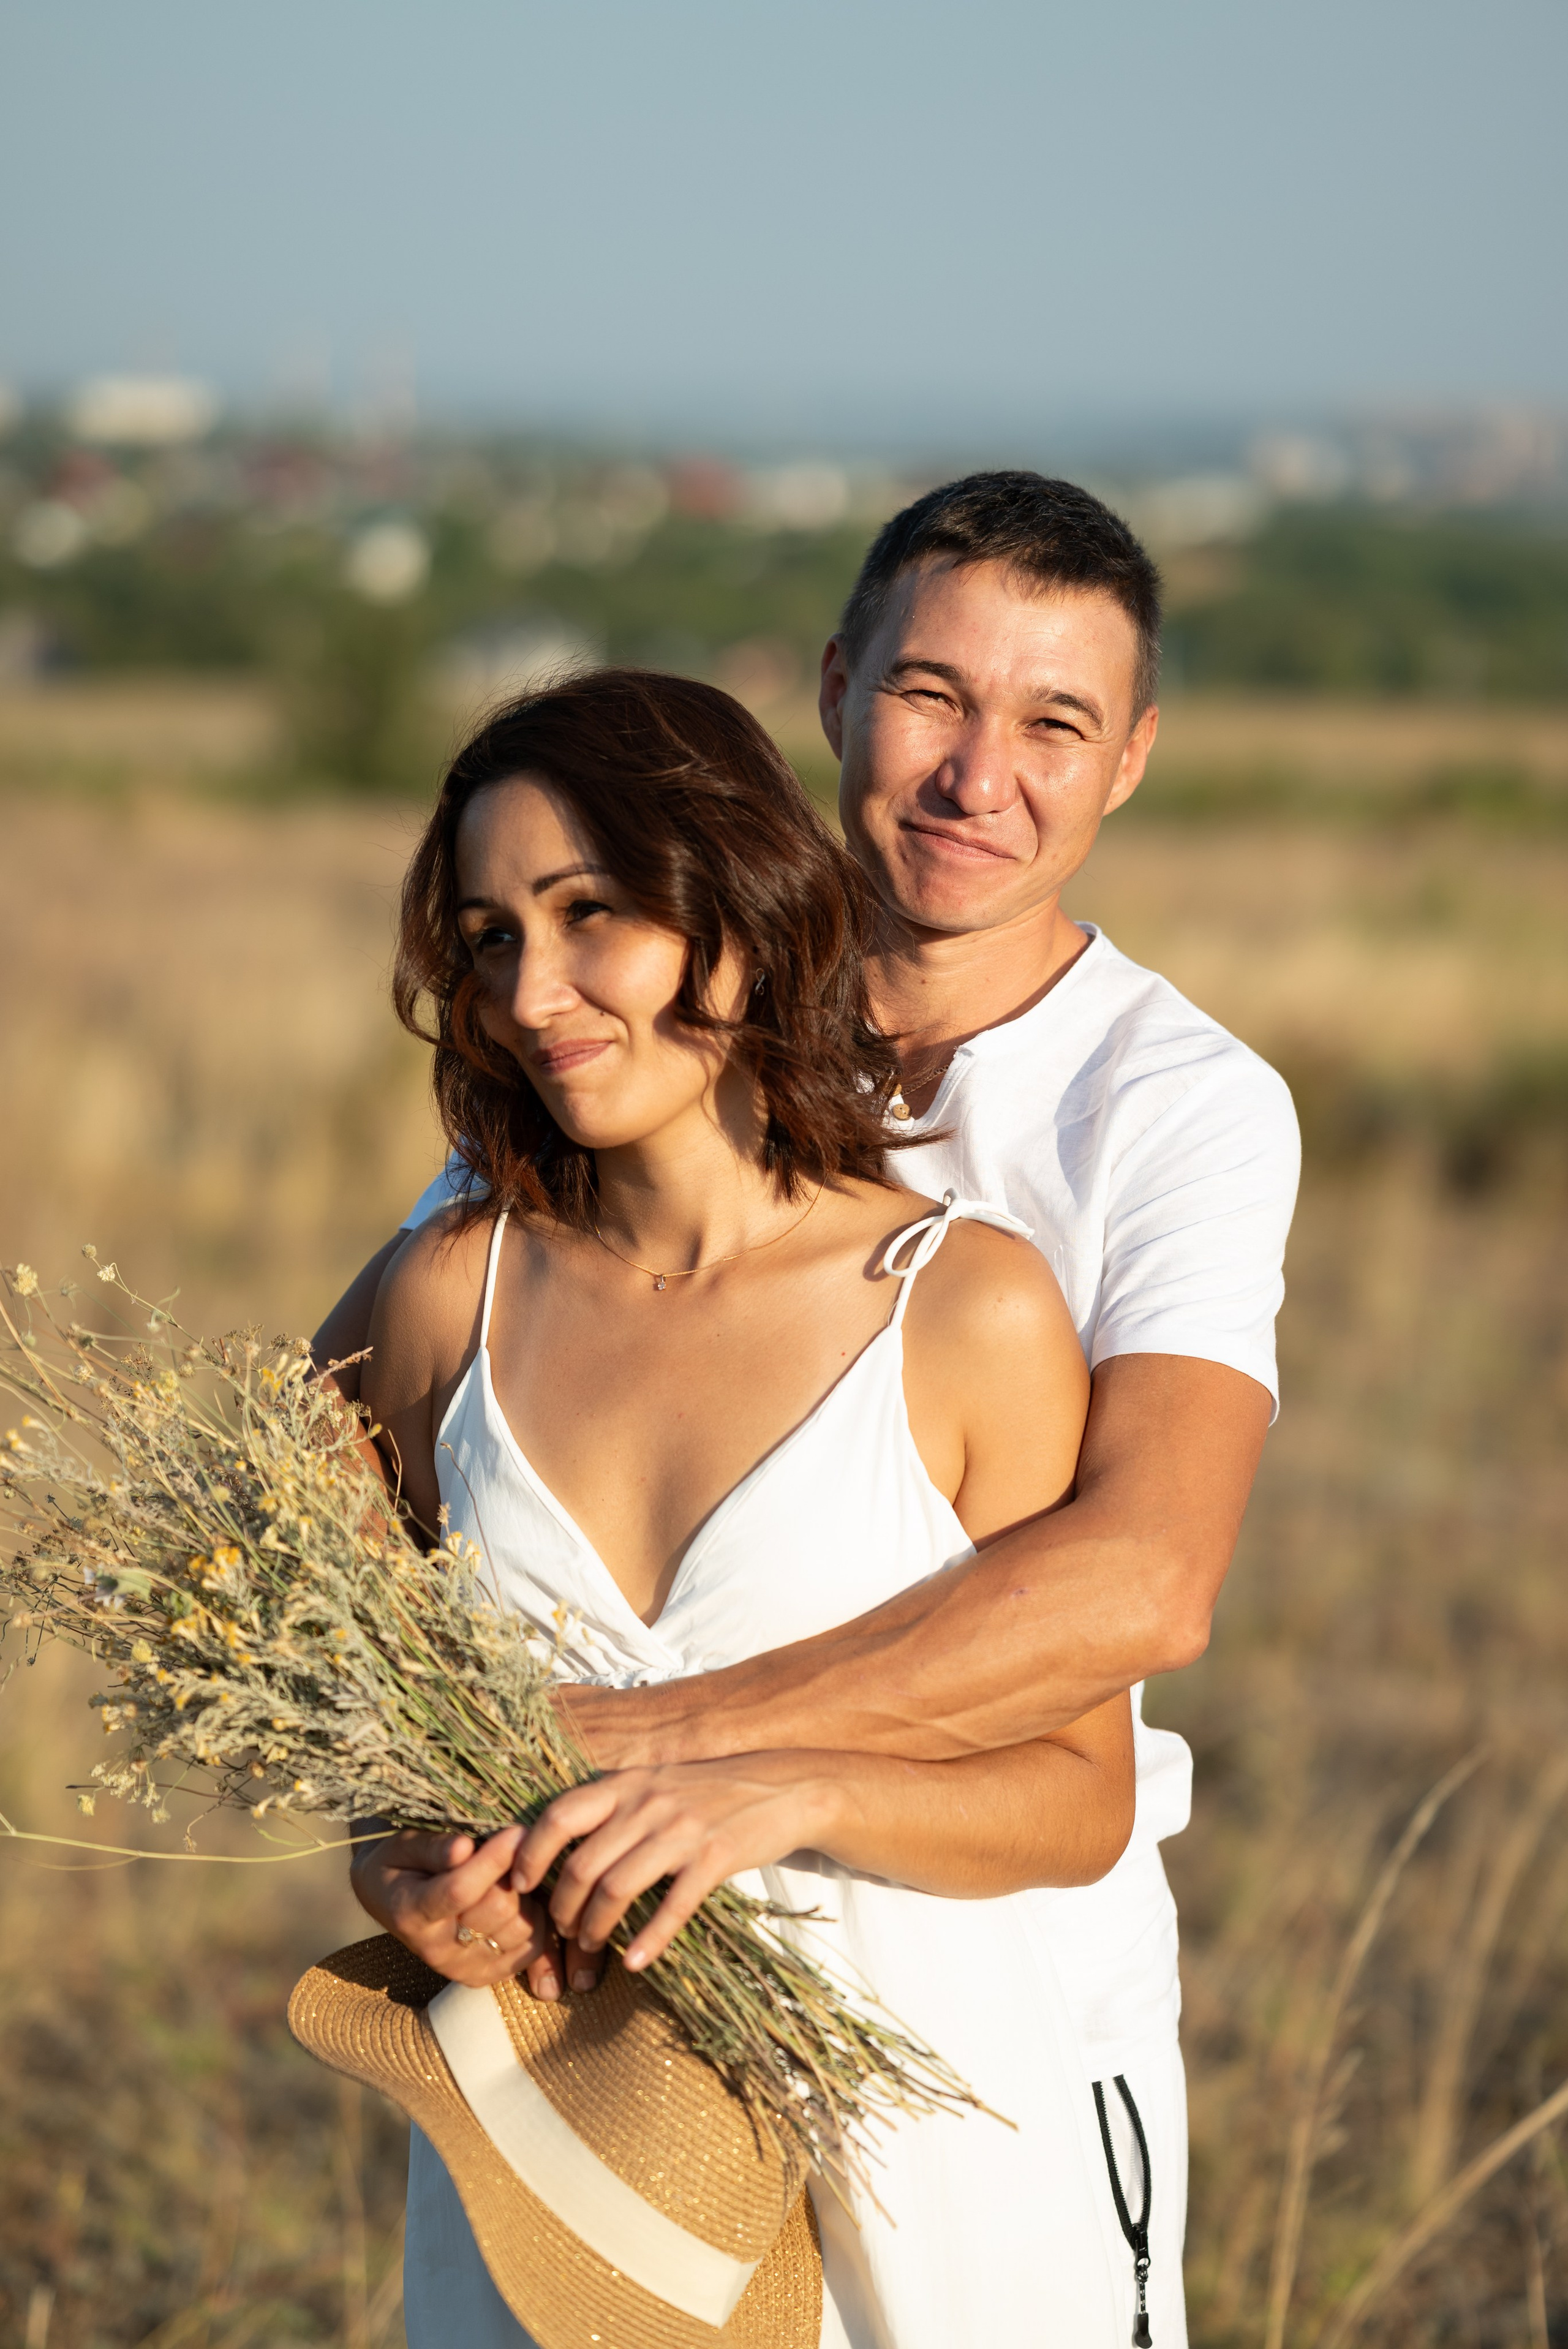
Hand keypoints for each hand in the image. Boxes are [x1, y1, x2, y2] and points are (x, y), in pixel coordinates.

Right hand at [350, 1825, 605, 1996]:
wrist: (388, 1901)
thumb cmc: (400, 1863)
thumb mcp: (404, 1845)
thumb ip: (433, 1847)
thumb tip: (464, 1847)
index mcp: (410, 1913)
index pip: (460, 1890)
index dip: (494, 1859)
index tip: (517, 1831)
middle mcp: (436, 1949)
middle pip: (498, 1909)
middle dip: (514, 1873)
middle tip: (519, 1847)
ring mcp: (461, 1968)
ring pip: (520, 1930)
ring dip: (527, 1897)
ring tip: (516, 1874)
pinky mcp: (483, 1977)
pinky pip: (530, 1951)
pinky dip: (537, 1923)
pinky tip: (524, 1901)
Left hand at [512, 1756, 834, 1972]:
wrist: (783, 1787)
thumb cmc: (711, 1791)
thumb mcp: (657, 1783)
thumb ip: (616, 1804)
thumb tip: (564, 1840)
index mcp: (627, 1783)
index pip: (559, 1815)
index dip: (531, 1854)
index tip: (520, 1884)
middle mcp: (648, 1803)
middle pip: (583, 1863)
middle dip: (563, 1906)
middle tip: (561, 1930)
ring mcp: (682, 1830)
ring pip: (617, 1888)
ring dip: (596, 1927)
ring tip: (590, 1946)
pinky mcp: (714, 1858)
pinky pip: (671, 1908)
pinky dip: (649, 1941)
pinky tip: (635, 1962)